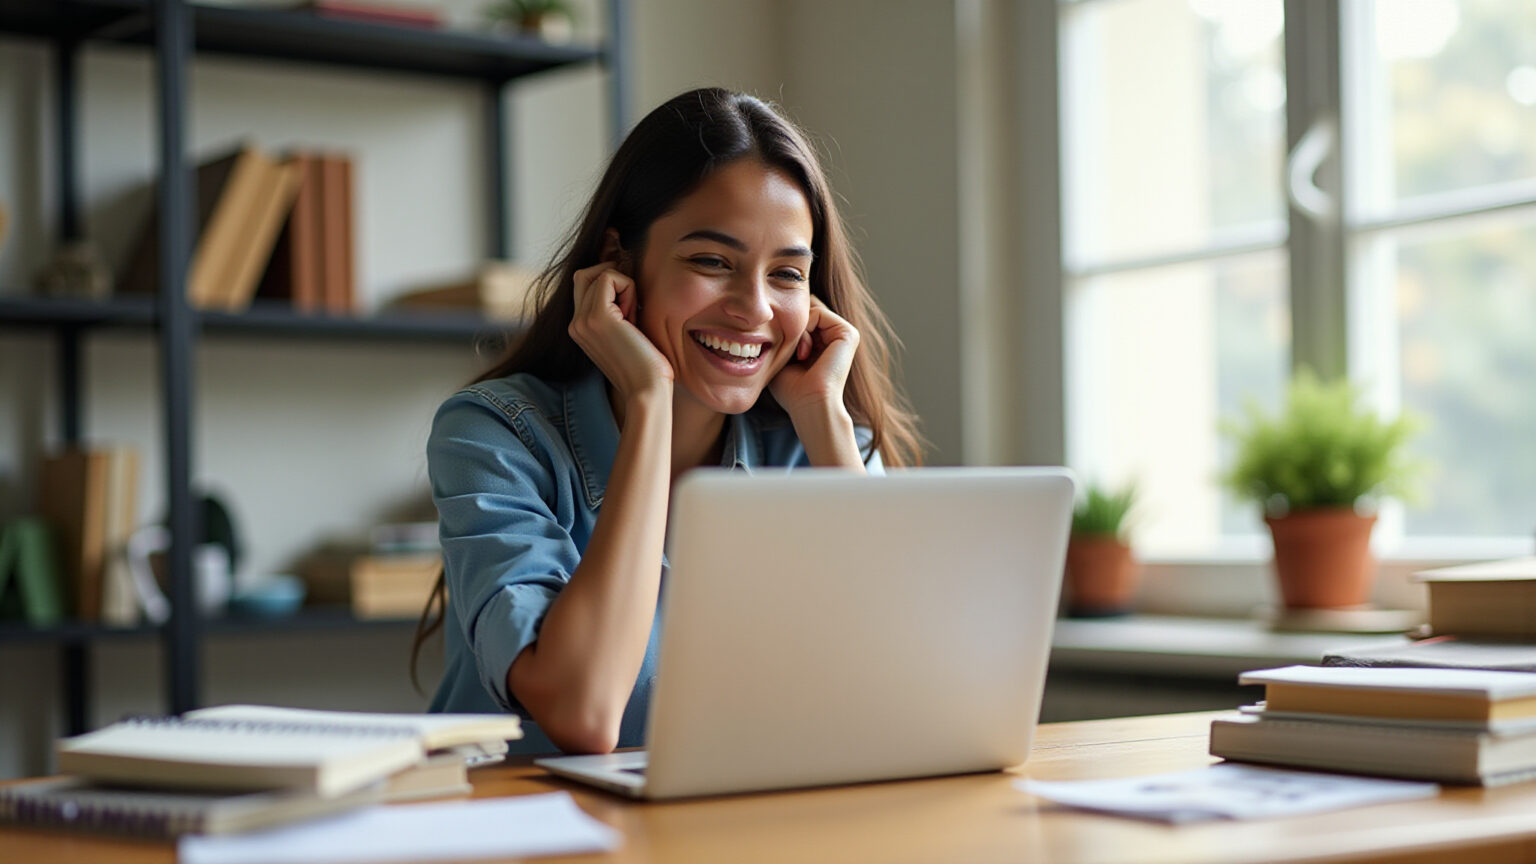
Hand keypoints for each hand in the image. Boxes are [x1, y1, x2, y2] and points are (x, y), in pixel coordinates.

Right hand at [568, 262, 673, 404]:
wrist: (646, 390)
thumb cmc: (646, 363)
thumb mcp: (625, 330)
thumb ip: (616, 308)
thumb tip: (623, 273)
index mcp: (579, 328)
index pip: (585, 284)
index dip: (612, 287)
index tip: (630, 312)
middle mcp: (574, 323)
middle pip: (586, 274)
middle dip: (615, 282)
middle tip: (632, 311)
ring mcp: (582, 320)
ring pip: (600, 274)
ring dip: (625, 288)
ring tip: (633, 320)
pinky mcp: (597, 316)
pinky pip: (610, 277)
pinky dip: (629, 289)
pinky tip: (634, 319)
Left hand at [769, 295, 859, 419]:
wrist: (809, 403)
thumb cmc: (792, 389)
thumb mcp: (783, 356)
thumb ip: (784, 334)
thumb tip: (775, 314)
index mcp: (825, 342)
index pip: (800, 317)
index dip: (785, 327)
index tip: (784, 355)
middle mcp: (836, 336)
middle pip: (804, 310)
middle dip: (791, 327)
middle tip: (793, 355)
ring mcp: (844, 333)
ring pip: (809, 310)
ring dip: (796, 330)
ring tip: (799, 356)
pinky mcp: (848, 333)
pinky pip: (817, 312)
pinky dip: (803, 328)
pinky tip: (804, 352)